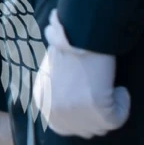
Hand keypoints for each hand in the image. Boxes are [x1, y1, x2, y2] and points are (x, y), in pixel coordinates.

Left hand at [36, 10, 131, 136]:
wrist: (81, 36)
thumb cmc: (71, 50)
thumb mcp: (52, 75)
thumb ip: (57, 96)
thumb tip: (74, 110)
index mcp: (41, 101)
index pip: (62, 126)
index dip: (81, 118)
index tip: (93, 104)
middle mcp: (54, 110)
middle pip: (84, 129)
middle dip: (97, 115)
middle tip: (104, 96)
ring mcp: (73, 111)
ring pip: (102, 126)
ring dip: (111, 108)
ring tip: (108, 87)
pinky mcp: (95, 108)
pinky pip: (118, 119)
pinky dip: (123, 103)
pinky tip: (118, 88)